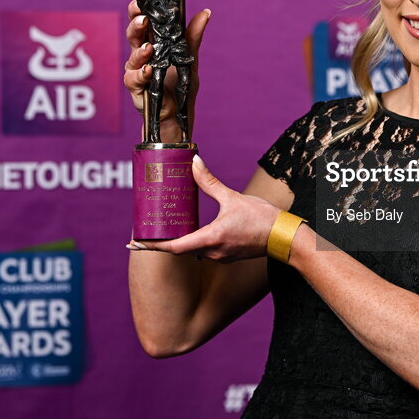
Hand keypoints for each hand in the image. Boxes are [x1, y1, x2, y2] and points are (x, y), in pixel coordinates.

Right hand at [123, 2, 210, 142]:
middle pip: (134, 36)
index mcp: (153, 43)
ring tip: (148, 47)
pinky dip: (141, 74)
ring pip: (132, 57)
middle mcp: (141, 55)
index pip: (143, 23)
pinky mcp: (136, 88)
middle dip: (136, 26)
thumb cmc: (180, 83)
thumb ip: (192, 37)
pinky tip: (148, 70)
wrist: (179, 112)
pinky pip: (134, 79)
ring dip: (140, 51)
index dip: (138, 11)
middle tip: (142, 18)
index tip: (140, 1)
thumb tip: (206, 13)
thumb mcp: (189, 58)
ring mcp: (136, 70)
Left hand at [127, 155, 281, 261]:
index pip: (173, 247)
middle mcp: (212, 252)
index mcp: (210, 238)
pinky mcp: (228, 255)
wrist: (283, 236)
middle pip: (180, 249)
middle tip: (148, 232)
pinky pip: (206, 250)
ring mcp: (221, 256)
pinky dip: (195, 242)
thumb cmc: (261, 218)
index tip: (135, 242)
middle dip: (163, 241)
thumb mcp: (232, 197)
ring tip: (169, 228)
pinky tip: (193, 231)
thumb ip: (210, 182)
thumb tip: (195, 162)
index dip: (152, 245)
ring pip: (193, 250)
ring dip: (181, 241)